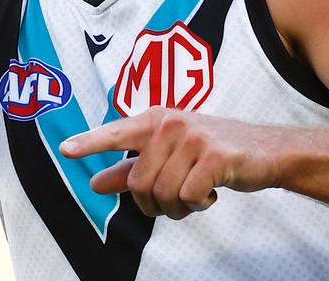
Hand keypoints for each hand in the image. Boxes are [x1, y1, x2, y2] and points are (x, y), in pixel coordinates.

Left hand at [59, 107, 286, 219]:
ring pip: (163, 193)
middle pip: (139, 183)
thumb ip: (130, 169)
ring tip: (195, 195)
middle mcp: (171, 124)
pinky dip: (198, 204)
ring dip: (177, 207)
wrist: (264, 151)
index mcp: (155, 121)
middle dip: (154, 204)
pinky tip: (211, 192)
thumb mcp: (169, 155)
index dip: (90, 142)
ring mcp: (193, 137)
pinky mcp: (215, 156)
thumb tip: (94, 184)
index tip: (65, 149)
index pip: (116, 132)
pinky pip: (189, 197)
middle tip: (175, 200)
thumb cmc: (210, 152)